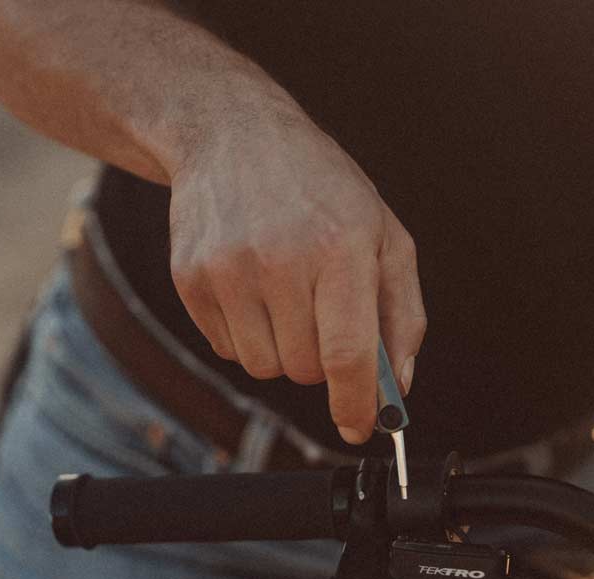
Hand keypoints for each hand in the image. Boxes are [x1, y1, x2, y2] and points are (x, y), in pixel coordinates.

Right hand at [166, 114, 423, 444]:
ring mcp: (228, 270)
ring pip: (264, 368)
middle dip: (322, 362)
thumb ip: (402, 314)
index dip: (357, 405)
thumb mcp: (383, 234)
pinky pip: (227, 350)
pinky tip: (253, 287)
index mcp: (340, 246)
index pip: (347, 355)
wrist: (232, 135)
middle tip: (323, 316)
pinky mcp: (191, 279)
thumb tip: (397, 387)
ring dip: (282, 350)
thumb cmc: (320, 189)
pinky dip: (247, 334)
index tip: (361, 427)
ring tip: (286, 296)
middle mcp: (280, 259)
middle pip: (305, 370)